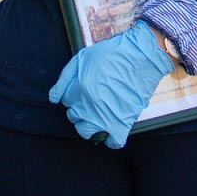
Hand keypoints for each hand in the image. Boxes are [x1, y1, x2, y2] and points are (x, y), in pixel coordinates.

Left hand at [48, 20, 172, 147]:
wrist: (143, 55)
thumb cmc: (114, 53)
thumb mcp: (83, 57)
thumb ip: (65, 78)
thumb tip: (53, 98)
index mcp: (80, 89)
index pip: (66, 101)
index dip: (74, 94)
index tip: (84, 89)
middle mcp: (90, 105)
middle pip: (73, 116)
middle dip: (79, 108)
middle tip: (92, 98)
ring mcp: (106, 116)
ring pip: (85, 132)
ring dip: (89, 124)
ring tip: (98, 114)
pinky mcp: (123, 122)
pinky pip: (113, 142)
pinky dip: (111, 139)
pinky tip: (111, 128)